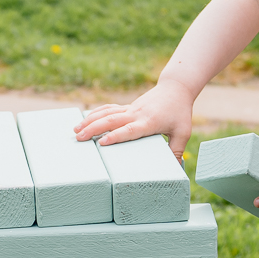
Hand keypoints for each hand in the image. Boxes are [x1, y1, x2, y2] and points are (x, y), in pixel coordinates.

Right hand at [72, 80, 193, 157]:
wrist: (175, 89)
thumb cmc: (180, 112)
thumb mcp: (183, 132)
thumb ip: (177, 150)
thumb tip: (175, 168)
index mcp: (149, 122)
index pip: (129, 130)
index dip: (115, 136)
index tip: (101, 142)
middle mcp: (136, 114)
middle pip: (111, 121)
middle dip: (93, 129)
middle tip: (79, 138)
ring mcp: (130, 109)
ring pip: (106, 113)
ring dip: (90, 121)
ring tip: (75, 131)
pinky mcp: (127, 107)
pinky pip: (108, 109)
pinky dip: (95, 113)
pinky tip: (84, 120)